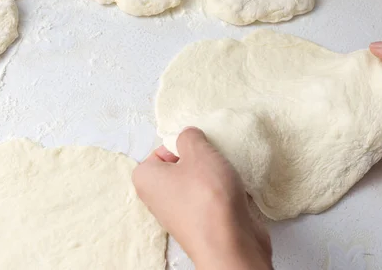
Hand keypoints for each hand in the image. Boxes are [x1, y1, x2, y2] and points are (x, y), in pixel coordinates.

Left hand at [133, 128, 271, 269]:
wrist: (230, 244)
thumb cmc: (207, 196)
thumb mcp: (198, 151)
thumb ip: (189, 136)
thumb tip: (188, 136)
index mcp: (145, 178)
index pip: (160, 150)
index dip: (182, 145)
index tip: (199, 147)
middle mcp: (157, 198)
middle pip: (180, 166)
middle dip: (200, 159)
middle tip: (215, 158)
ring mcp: (178, 213)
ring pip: (197, 182)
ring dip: (214, 175)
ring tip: (227, 174)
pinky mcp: (200, 223)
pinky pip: (210, 199)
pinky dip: (222, 193)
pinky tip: (235, 191)